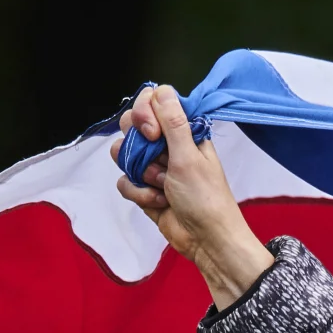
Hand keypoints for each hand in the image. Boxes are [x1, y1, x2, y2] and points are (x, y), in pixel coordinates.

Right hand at [115, 85, 274, 310]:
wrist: (207, 242)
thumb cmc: (206, 200)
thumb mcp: (189, 157)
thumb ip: (173, 123)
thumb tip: (162, 91)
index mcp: (184, 132)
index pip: (153, 103)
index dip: (146, 114)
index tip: (153, 132)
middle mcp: (168, 146)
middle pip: (134, 126)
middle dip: (139, 145)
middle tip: (158, 162)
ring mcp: (155, 167)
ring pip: (125, 154)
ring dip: (142, 174)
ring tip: (163, 187)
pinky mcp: (145, 189)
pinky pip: (125, 181)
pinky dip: (139, 193)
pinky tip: (158, 202)